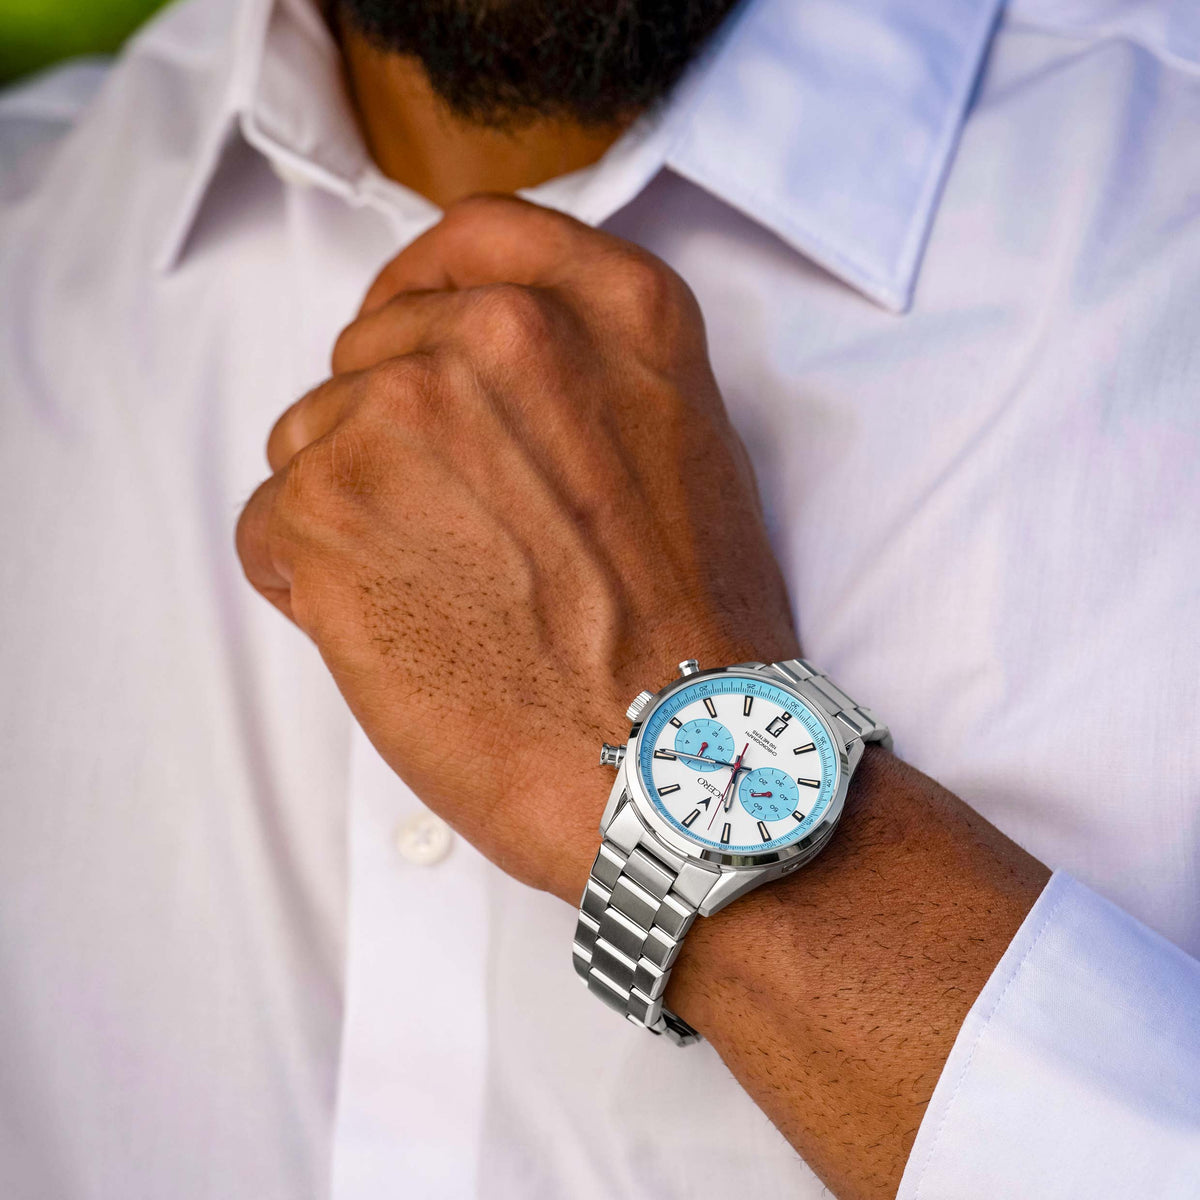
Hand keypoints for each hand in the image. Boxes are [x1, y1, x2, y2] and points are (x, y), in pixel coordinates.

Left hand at [236, 195, 797, 901]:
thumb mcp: (683, 445)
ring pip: (312, 439)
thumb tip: (463, 362)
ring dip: (351, 513)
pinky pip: (271, 525)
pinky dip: (308, 580)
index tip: (405, 331)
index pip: (472, 238)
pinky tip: (394, 633)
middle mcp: (502, 334)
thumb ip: (585, 367)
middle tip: (454, 535)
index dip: (423, 287)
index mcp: (609, 310)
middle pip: (374, 350)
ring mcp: (405, 415)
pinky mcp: (326, 511)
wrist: (671, 763)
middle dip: (389, 435)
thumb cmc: (688, 633)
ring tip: (441, 597)